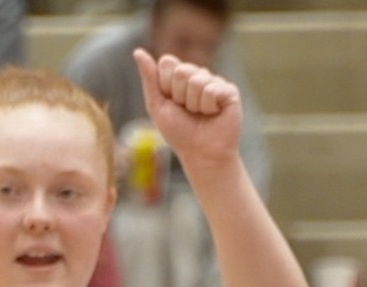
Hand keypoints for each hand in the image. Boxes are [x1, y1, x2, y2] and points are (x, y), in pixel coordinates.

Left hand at [132, 49, 241, 172]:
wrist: (202, 154)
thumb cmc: (179, 133)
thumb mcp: (157, 105)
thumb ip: (149, 78)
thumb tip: (137, 51)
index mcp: (179, 76)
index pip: (167, 62)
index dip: (165, 85)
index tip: (172, 102)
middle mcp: (198, 75)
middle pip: (181, 70)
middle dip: (180, 96)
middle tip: (188, 111)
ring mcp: (214, 81)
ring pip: (197, 81)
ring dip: (194, 104)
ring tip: (201, 115)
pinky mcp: (229, 91)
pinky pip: (211, 90)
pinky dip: (208, 107)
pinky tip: (214, 115)